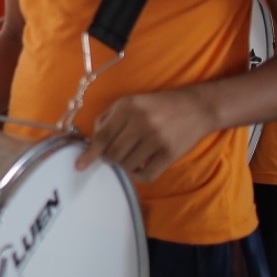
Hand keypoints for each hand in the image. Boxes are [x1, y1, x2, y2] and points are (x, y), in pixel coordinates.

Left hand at [76, 87, 213, 182]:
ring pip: (127, 165)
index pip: (102, 136)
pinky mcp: (170, 153)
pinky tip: (143, 165)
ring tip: (132, 156)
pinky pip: (146, 175)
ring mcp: (157, 138)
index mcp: (128, 107)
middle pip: (113, 153)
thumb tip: (93, 139)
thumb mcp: (131, 102)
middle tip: (116, 154)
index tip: (79, 165)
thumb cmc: (158, 106)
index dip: (89, 153)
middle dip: (110, 158)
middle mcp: (141, 122)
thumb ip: (109, 117)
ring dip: (125, 166)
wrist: (197, 107)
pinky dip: (140, 175)